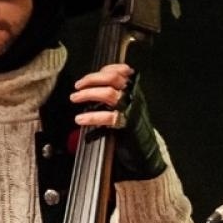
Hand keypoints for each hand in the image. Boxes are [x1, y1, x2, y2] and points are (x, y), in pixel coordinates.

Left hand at [70, 63, 165, 179]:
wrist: (147, 152)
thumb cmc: (134, 130)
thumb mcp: (127, 108)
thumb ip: (116, 96)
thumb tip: (93, 88)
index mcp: (134, 91)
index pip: (120, 72)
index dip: (103, 70)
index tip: (88, 77)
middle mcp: (134, 97)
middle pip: (113, 78)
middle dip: (92, 79)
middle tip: (78, 86)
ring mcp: (131, 110)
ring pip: (109, 93)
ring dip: (88, 94)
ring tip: (75, 98)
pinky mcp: (127, 124)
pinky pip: (108, 117)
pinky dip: (92, 117)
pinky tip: (81, 119)